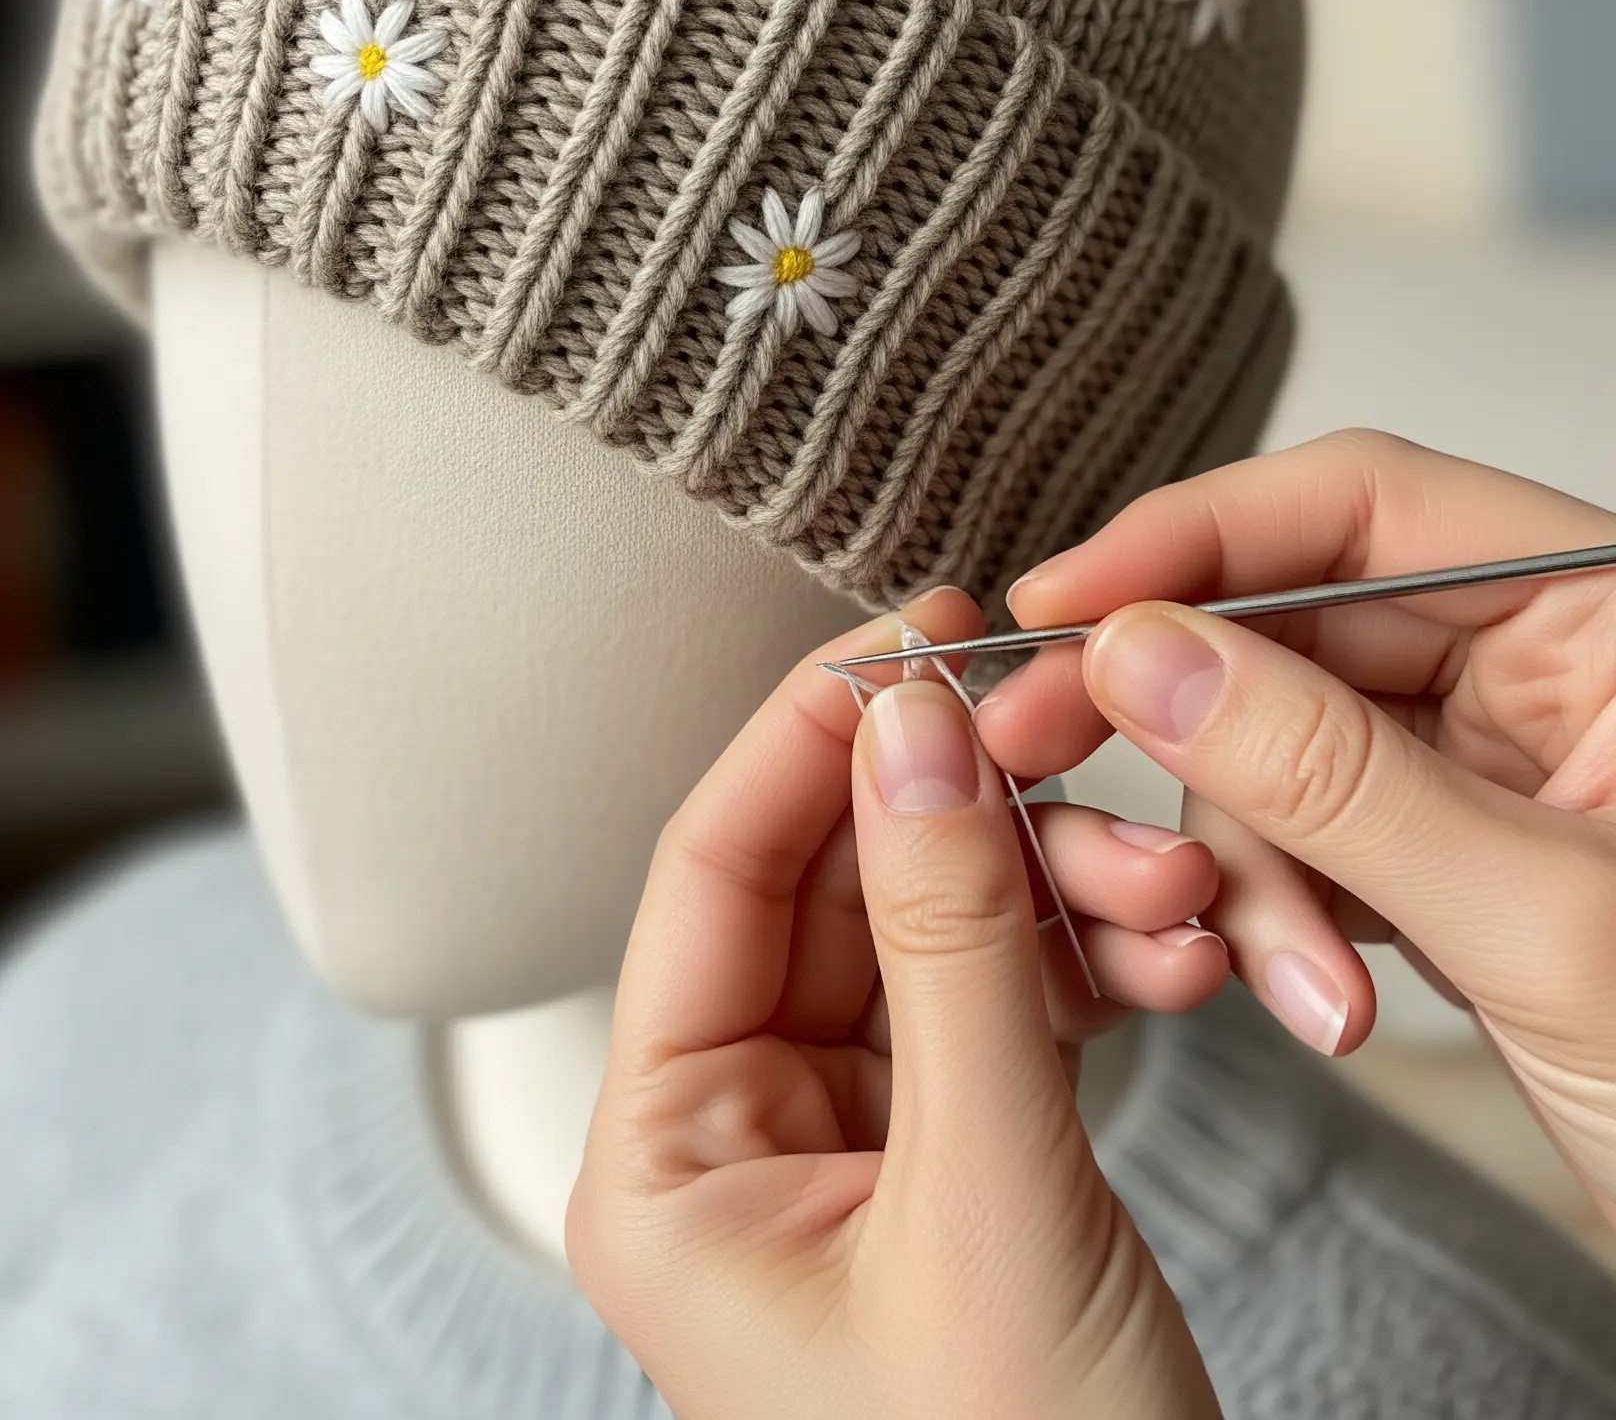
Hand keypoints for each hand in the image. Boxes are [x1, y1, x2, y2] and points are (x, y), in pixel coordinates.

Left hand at [568, 587, 1221, 1419]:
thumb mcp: (985, 1198)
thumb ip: (953, 949)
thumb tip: (912, 727)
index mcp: (667, 1160)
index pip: (709, 876)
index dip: (806, 738)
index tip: (907, 638)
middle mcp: (737, 1141)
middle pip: (833, 892)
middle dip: (967, 816)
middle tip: (1064, 727)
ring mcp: (848, 1150)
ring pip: (937, 938)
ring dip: (1056, 890)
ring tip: (1168, 881)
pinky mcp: (952, 1162)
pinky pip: (1005, 1006)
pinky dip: (1088, 964)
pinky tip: (1168, 942)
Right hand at [975, 430, 1615, 1225]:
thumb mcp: (1545, 922)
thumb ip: (1334, 779)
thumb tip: (1146, 655)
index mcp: (1607, 611)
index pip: (1367, 503)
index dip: (1198, 535)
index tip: (1064, 600)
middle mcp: (1545, 660)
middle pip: (1298, 622)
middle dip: (1190, 722)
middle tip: (1039, 753)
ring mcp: (1493, 760)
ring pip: (1280, 744)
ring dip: (1250, 864)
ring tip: (1295, 987)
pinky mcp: (1451, 857)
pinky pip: (1306, 836)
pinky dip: (1281, 912)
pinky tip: (1319, 998)